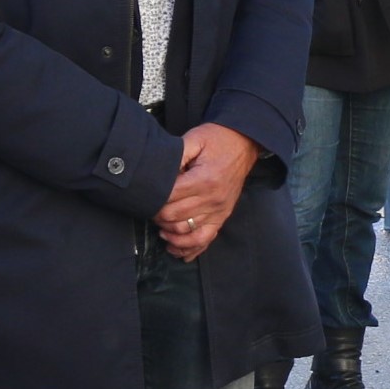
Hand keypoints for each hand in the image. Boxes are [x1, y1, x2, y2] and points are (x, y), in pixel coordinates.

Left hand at [156, 123, 262, 259]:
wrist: (244, 143)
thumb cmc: (217, 139)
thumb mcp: (195, 139)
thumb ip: (176, 155)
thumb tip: (157, 173)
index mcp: (204, 180)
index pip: (169, 198)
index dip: (153, 199)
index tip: (145, 196)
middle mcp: (213, 199)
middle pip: (174, 217)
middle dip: (157, 216)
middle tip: (148, 209)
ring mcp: (219, 211)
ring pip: (186, 233)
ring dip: (168, 233)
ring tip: (158, 227)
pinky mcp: (222, 217)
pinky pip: (205, 240)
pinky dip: (188, 249)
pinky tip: (174, 249)